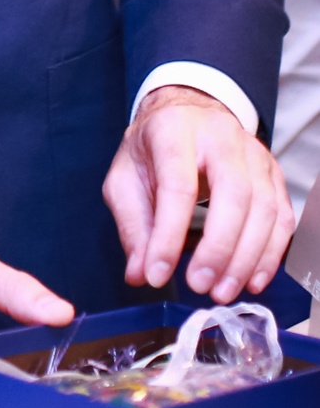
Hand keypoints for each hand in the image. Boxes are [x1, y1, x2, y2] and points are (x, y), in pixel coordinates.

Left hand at [103, 85, 294, 301]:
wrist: (185, 115)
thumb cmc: (153, 150)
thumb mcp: (125, 179)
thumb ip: (132, 226)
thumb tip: (141, 273)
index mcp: (174, 131)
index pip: (177, 185)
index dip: (168, 235)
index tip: (158, 274)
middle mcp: (220, 135)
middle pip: (234, 193)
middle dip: (219, 248)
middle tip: (200, 285)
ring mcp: (253, 152)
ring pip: (264, 207)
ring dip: (247, 258)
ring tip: (222, 292)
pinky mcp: (273, 172)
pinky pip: (282, 217)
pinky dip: (271, 254)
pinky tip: (252, 280)